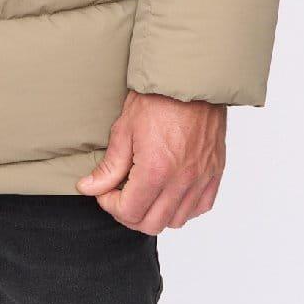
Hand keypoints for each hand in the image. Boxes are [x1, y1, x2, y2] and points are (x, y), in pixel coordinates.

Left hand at [75, 90, 225, 233]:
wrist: (190, 79)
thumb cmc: (157, 98)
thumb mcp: (124, 129)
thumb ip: (109, 166)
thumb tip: (89, 188)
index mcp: (156, 170)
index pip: (130, 212)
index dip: (110, 205)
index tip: (104, 192)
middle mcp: (182, 180)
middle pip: (152, 224)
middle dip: (129, 214)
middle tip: (119, 196)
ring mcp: (201, 179)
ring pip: (176, 220)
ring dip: (155, 213)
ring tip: (143, 193)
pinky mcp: (215, 173)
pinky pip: (200, 207)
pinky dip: (183, 207)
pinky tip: (169, 191)